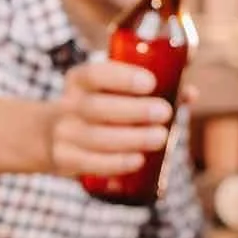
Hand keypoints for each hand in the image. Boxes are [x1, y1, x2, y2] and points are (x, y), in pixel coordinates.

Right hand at [48, 60, 173, 178]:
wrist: (48, 137)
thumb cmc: (96, 110)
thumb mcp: (110, 93)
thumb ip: (149, 92)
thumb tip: (189, 94)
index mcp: (79, 81)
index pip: (95, 74)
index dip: (122, 77)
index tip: (150, 82)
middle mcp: (67, 106)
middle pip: (95, 107)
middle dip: (132, 110)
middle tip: (164, 112)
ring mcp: (63, 135)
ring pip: (94, 138)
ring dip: (130, 138)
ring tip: (160, 137)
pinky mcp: (65, 160)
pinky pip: (89, 164)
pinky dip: (115, 163)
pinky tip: (138, 160)